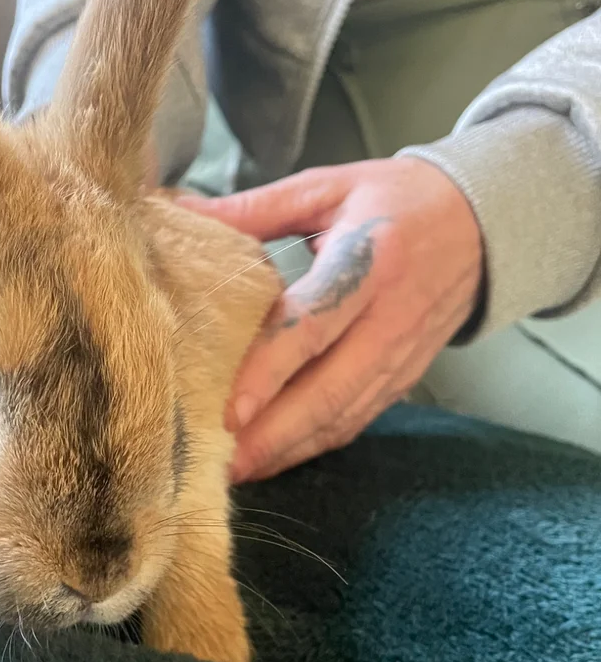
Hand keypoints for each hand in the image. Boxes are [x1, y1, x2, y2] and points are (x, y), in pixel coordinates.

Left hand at [178, 157, 483, 481]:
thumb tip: (180, 211)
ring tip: (230, 473)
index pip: (315, 324)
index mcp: (370, 261)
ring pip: (341, 417)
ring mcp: (400, 356)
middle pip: (328, 390)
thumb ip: (253, 208)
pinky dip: (309, 447)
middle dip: (270, 434)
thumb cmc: (395, 201)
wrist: (482, 223)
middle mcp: (389, 318)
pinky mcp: (403, 379)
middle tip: (214, 461)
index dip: (271, 370)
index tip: (229, 409)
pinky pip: (354, 422)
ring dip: (285, 450)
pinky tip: (268, 459)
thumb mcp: (327, 189)